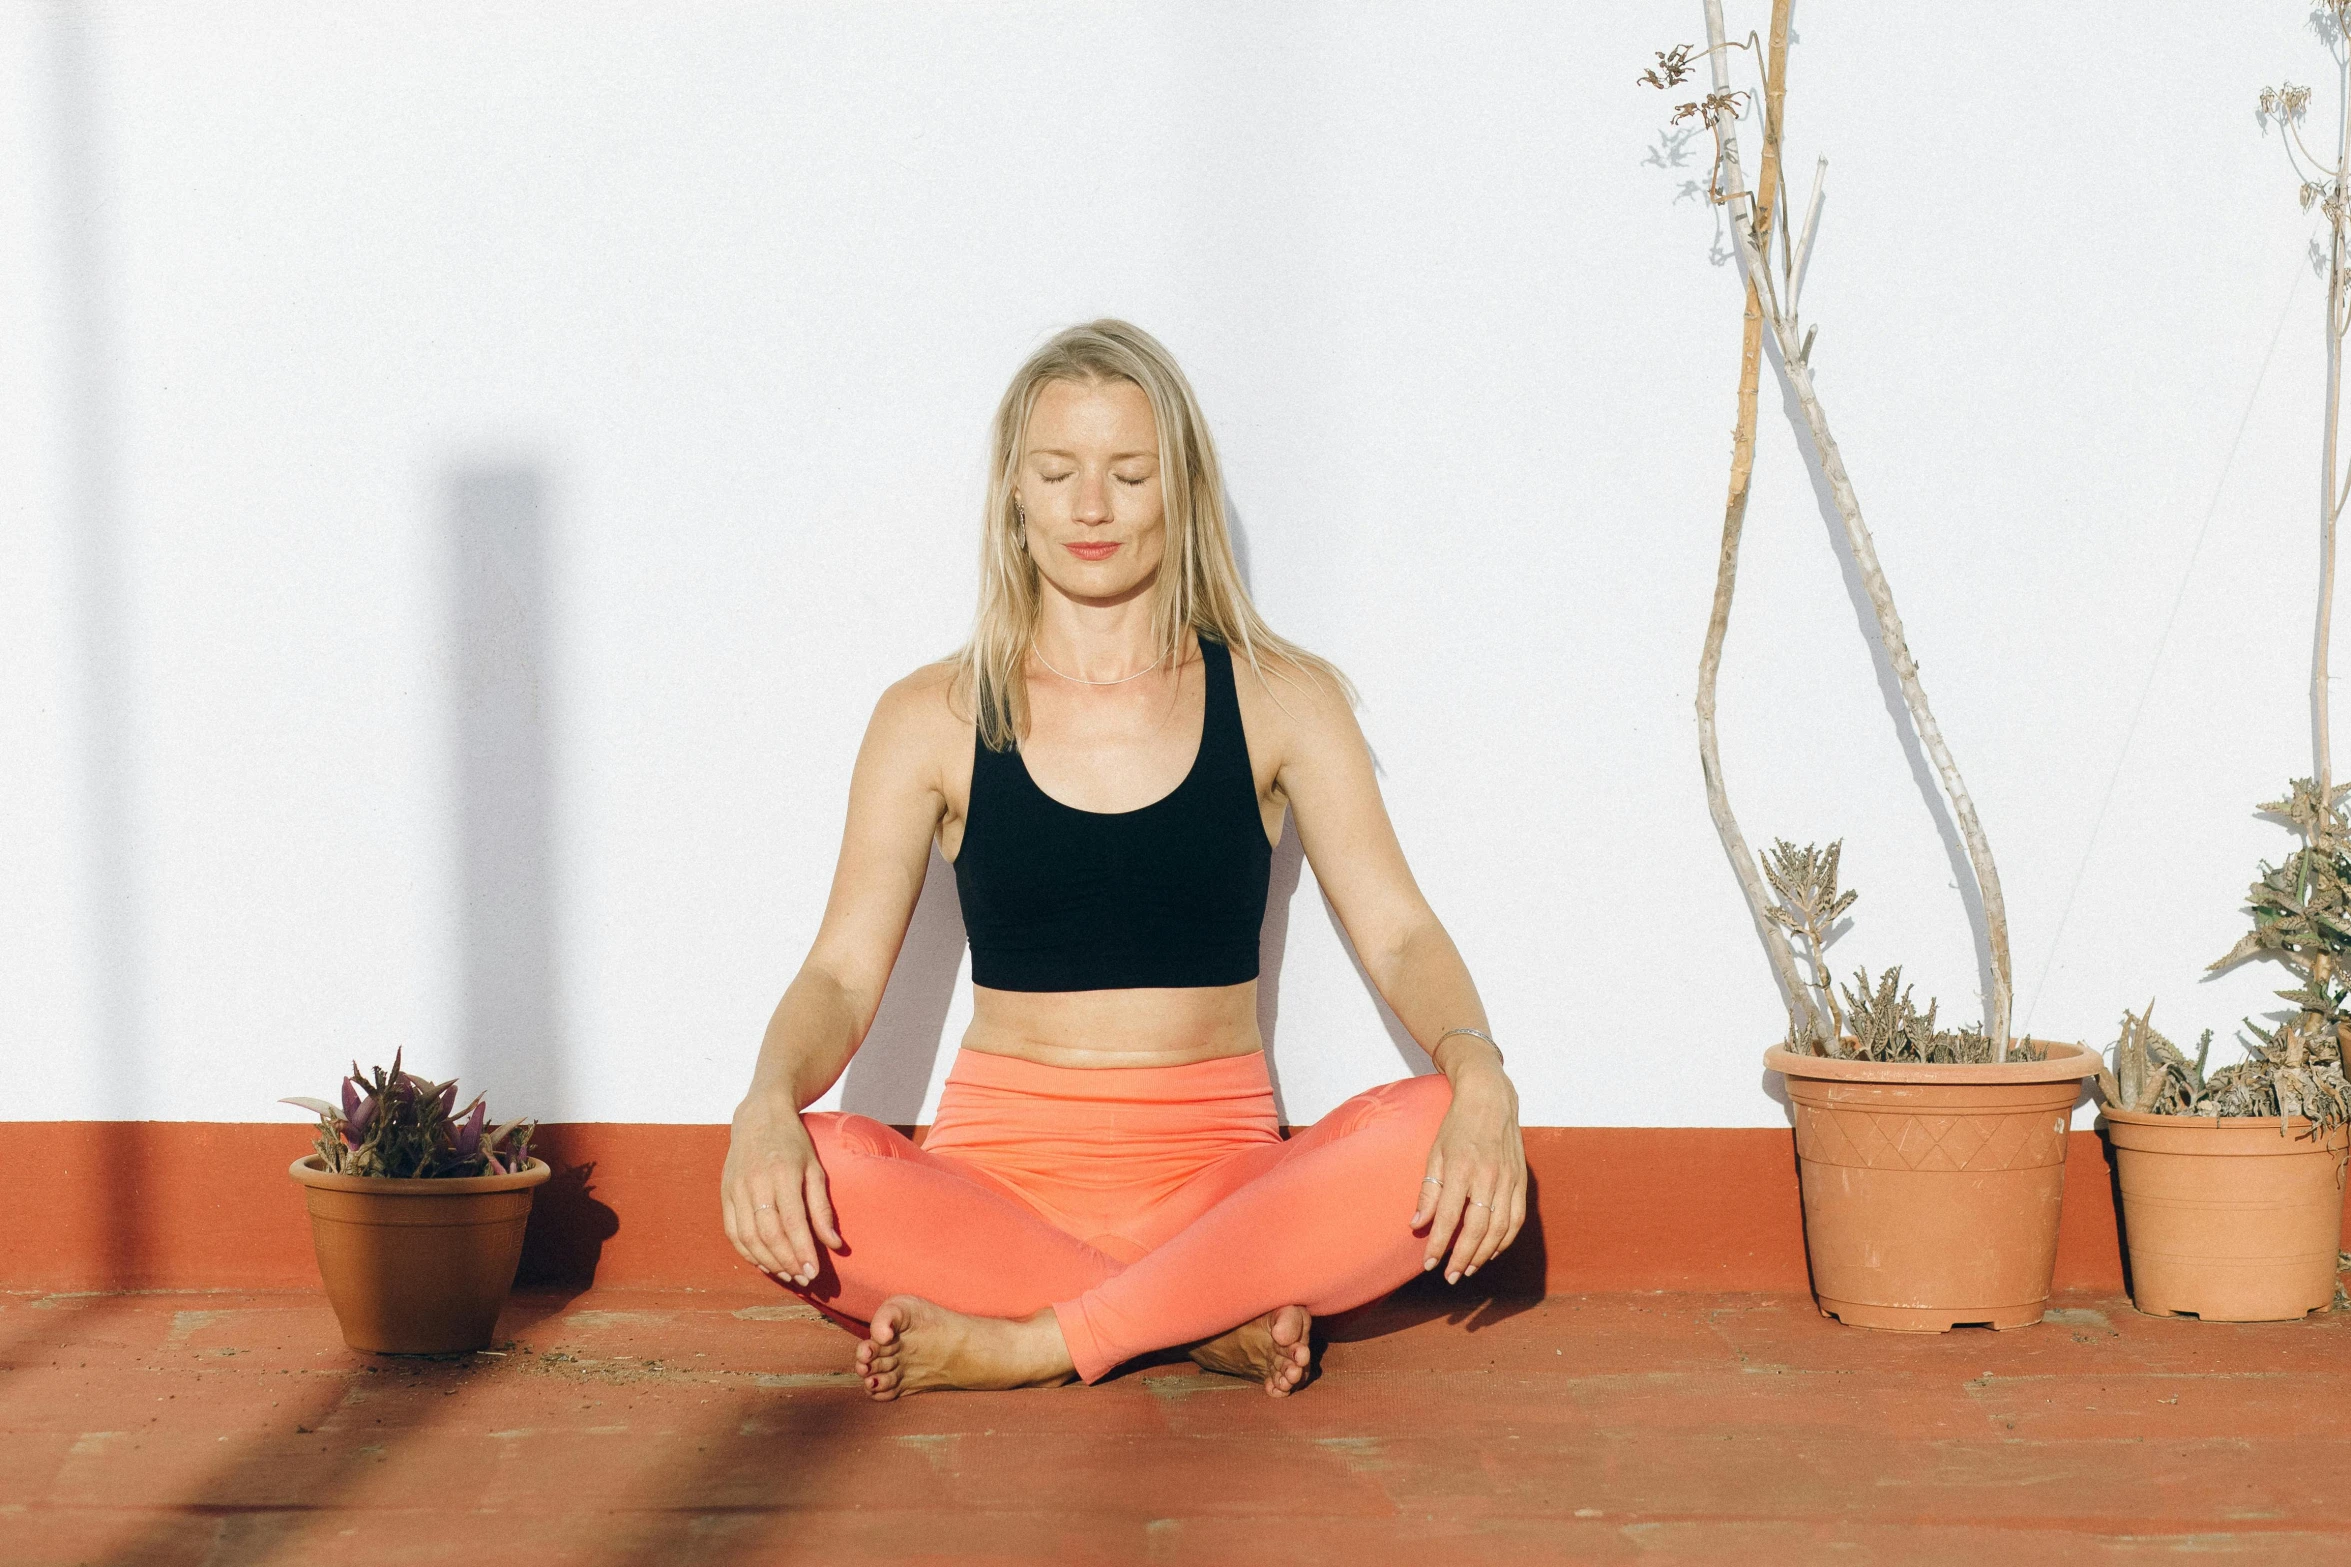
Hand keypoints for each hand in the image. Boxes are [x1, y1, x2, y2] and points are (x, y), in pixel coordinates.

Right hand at [720, 1095, 841, 1285]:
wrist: (759, 1116)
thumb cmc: (793, 1143)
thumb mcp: (815, 1168)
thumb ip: (822, 1208)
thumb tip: (834, 1244)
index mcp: (783, 1173)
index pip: (792, 1222)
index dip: (802, 1251)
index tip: (814, 1272)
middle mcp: (756, 1182)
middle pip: (769, 1234)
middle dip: (787, 1262)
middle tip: (804, 1279)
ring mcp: (736, 1188)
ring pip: (748, 1237)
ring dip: (768, 1262)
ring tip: (788, 1274)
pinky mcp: (724, 1193)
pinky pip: (732, 1232)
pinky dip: (747, 1252)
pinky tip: (764, 1263)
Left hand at [1409, 1065, 1526, 1283]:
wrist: (1490, 1100)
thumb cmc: (1457, 1127)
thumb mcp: (1434, 1153)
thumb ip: (1428, 1191)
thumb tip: (1417, 1224)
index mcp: (1461, 1168)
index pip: (1448, 1217)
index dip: (1438, 1244)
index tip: (1429, 1264)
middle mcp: (1488, 1176)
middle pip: (1477, 1229)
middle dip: (1462, 1257)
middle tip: (1449, 1276)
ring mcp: (1509, 1180)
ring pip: (1500, 1229)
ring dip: (1483, 1254)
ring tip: (1467, 1269)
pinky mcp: (1522, 1181)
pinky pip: (1516, 1219)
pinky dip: (1505, 1240)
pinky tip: (1491, 1252)